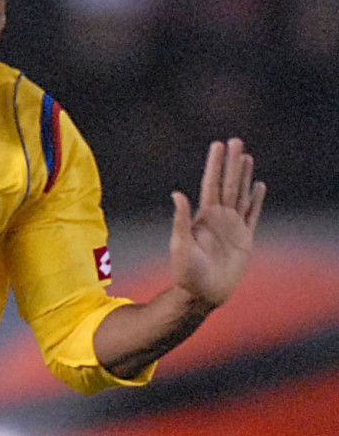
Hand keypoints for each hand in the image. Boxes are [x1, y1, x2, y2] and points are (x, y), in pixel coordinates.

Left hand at [170, 138, 266, 309]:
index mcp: (204, 217)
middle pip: (228, 184)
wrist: (201, 295)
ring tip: (247, 156)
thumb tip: (176, 193)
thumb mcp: (180, 245)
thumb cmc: (185, 273)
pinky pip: (252, 215)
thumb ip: (180, 220)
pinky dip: (256, 200)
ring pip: (241, 195)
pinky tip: (258, 186)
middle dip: (232, 163)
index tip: (218, 145)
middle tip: (236, 141)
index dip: (215, 164)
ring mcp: (233, 227)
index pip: (211, 184)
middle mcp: (219, 218)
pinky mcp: (245, 239)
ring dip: (244, 176)